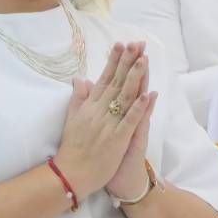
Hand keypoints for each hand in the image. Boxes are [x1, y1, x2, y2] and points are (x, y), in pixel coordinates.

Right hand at [53, 42, 156, 201]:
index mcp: (90, 106)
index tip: (122, 44)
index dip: (114, 61)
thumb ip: (78, 98)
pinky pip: (129, 121)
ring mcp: (108, 124)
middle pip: (116, 82)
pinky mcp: (116, 139)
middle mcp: (98, 112)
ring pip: (124, 97)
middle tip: (137, 43)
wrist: (70, 174)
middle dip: (127, 62)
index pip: (104, 79)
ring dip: (134, 78)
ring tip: (144, 60)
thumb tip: (80, 78)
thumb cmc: (73, 148)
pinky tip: (146, 95)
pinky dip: (138, 108)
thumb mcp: (72, 119)